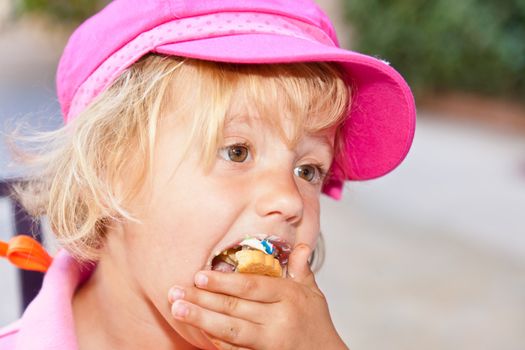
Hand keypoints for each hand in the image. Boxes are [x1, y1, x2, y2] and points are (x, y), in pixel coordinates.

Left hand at [168, 244, 348, 349]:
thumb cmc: (317, 324)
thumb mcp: (313, 293)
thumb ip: (301, 270)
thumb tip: (300, 246)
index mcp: (289, 297)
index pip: (252, 287)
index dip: (224, 282)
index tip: (199, 275)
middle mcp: (279, 319)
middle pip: (235, 308)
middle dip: (203, 299)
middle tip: (175, 291)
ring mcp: (270, 342)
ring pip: (230, 331)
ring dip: (201, 319)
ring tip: (178, 309)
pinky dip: (215, 342)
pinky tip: (197, 330)